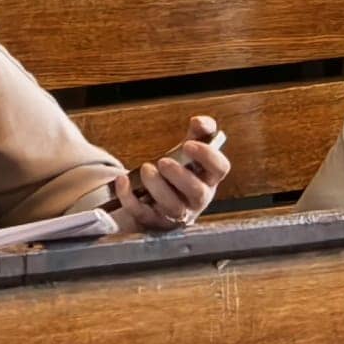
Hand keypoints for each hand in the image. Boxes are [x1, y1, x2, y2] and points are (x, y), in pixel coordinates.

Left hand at [117, 115, 229, 233]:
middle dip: (181, 176)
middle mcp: (197, 199)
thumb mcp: (189, 152)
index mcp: (209, 178)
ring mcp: (176, 213)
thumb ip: (198, 133)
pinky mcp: (153, 221)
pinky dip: (130, 198)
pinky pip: (143, 214)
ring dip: (158, 188)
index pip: (220, 168)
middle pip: (198, 193)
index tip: (189, 145)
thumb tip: (200, 121)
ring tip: (146, 168)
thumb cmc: (178, 173)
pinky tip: (123, 180)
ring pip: (173, 207)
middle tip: (163, 161)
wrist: (157, 200)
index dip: (208, 157)